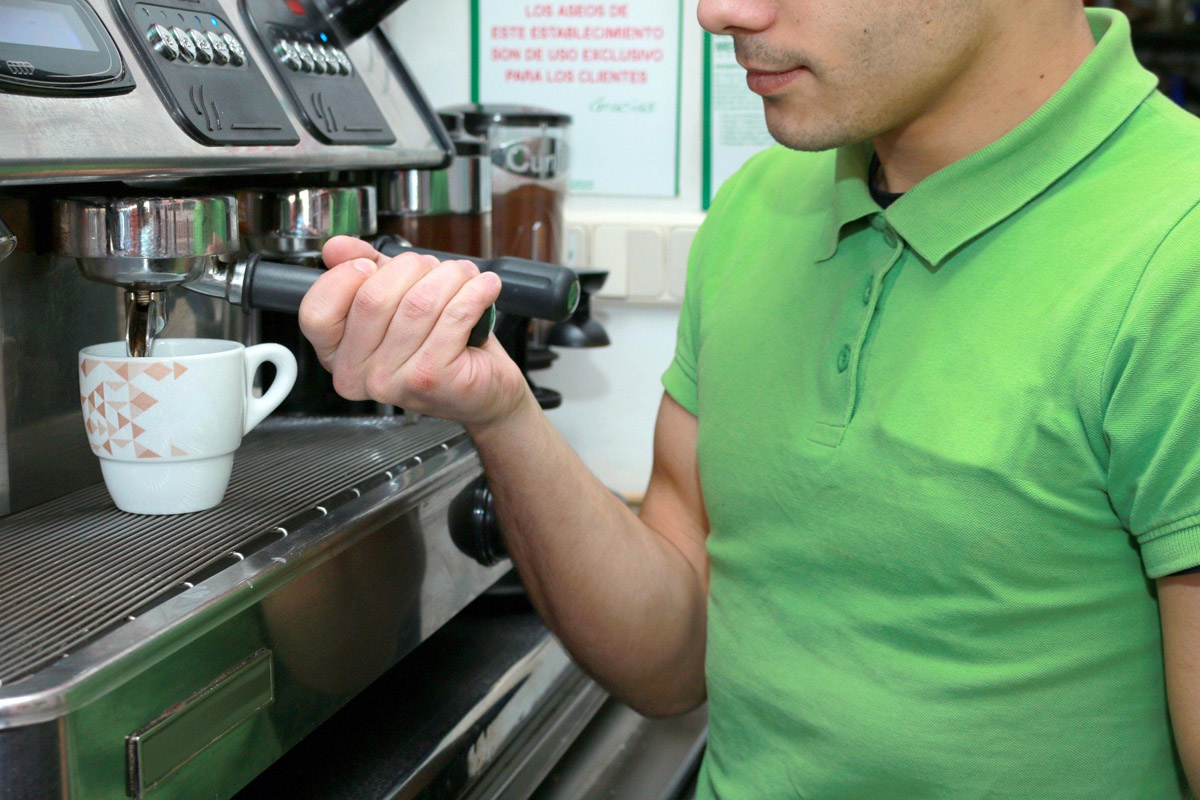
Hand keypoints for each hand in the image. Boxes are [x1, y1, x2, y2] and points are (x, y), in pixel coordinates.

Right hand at [299, 236, 531, 428]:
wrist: (484, 390)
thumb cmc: (440, 345)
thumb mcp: (395, 302)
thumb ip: (362, 272)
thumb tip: (336, 247)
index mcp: (338, 354)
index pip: (317, 312)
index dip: (345, 277)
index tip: (372, 265)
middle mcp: (358, 374)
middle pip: (373, 298)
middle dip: (413, 267)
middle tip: (436, 269)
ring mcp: (393, 381)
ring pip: (418, 303)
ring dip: (450, 277)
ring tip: (465, 276)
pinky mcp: (432, 379)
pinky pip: (453, 316)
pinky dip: (475, 291)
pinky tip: (484, 287)